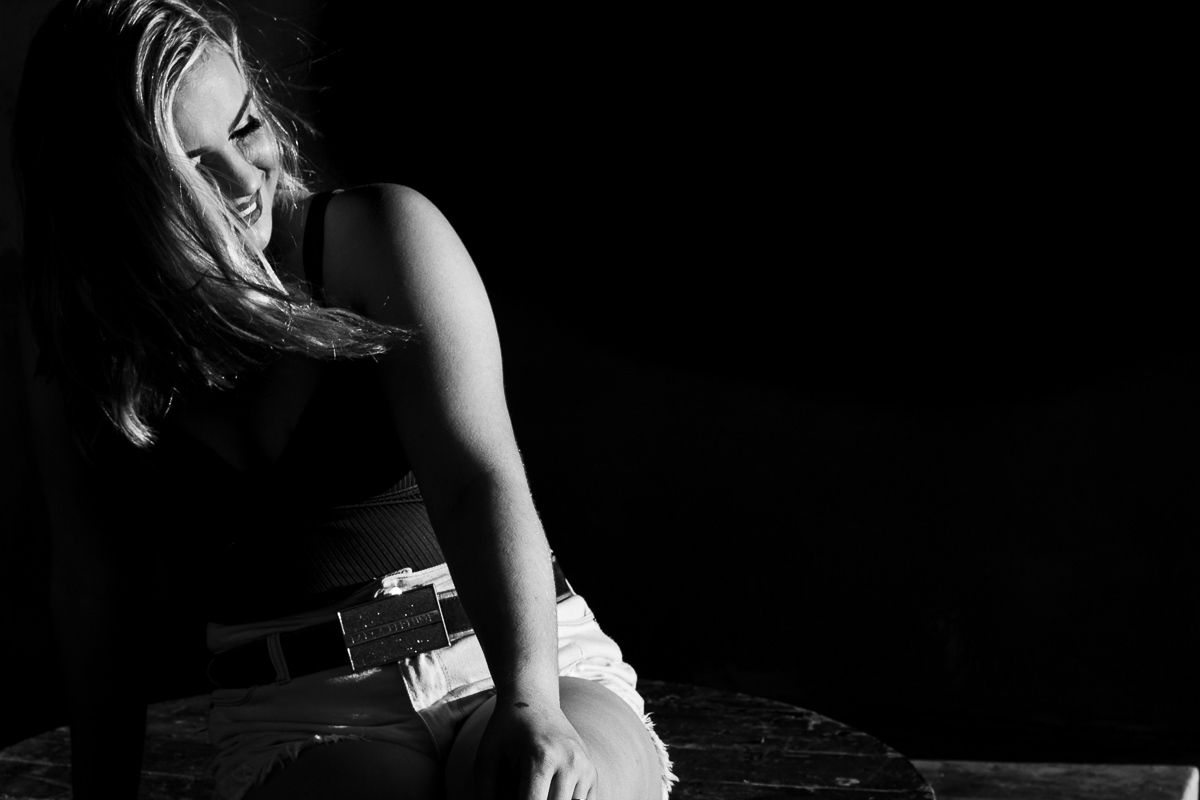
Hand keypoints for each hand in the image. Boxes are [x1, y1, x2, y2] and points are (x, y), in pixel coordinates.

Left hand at [475, 700, 596, 799]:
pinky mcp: (593, 773)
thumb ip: (486, 795)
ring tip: (533, 787)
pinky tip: (549, 791)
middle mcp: (570, 762)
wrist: (534, 700)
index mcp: (542, 757)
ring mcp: (586, 767)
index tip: (508, 799)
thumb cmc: (506, 731)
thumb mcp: (486, 759)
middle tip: (520, 790)